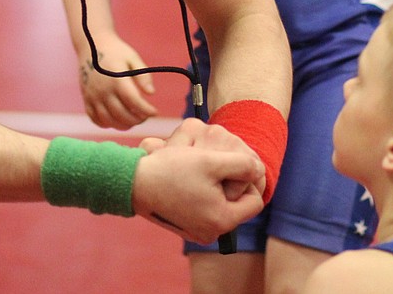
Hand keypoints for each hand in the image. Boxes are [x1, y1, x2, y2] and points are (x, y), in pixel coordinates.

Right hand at [77, 34, 156, 129]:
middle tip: (144, 117)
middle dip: (137, 120)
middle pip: (121, 114)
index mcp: (117, 79)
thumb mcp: (132, 58)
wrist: (91, 45)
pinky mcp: (86, 99)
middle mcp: (103, 90)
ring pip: (108, 120)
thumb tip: (151, 93)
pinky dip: (106, 124)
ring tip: (133, 121)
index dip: (146, 110)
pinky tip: (116, 120)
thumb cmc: (116, 51)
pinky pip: (95, 119)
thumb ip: (143, 75)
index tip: (155, 112)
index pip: (133, 101)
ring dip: (123, 125)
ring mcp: (92, 96)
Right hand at [132, 119, 264, 242]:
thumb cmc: (172, 169)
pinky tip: (190, 180)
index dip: (248, 179)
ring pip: (222, 205)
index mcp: (222, 220)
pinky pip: (206, 209)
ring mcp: (197, 232)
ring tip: (200, 171)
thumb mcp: (212, 161)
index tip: (231, 164)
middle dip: (232, 183)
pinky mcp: (185, 227)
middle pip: (238, 204)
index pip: (255, 201)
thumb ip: (244, 165)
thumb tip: (259, 171)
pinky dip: (204, 194)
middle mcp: (211, 233)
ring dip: (218, 187)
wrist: (133, 181)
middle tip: (215, 165)